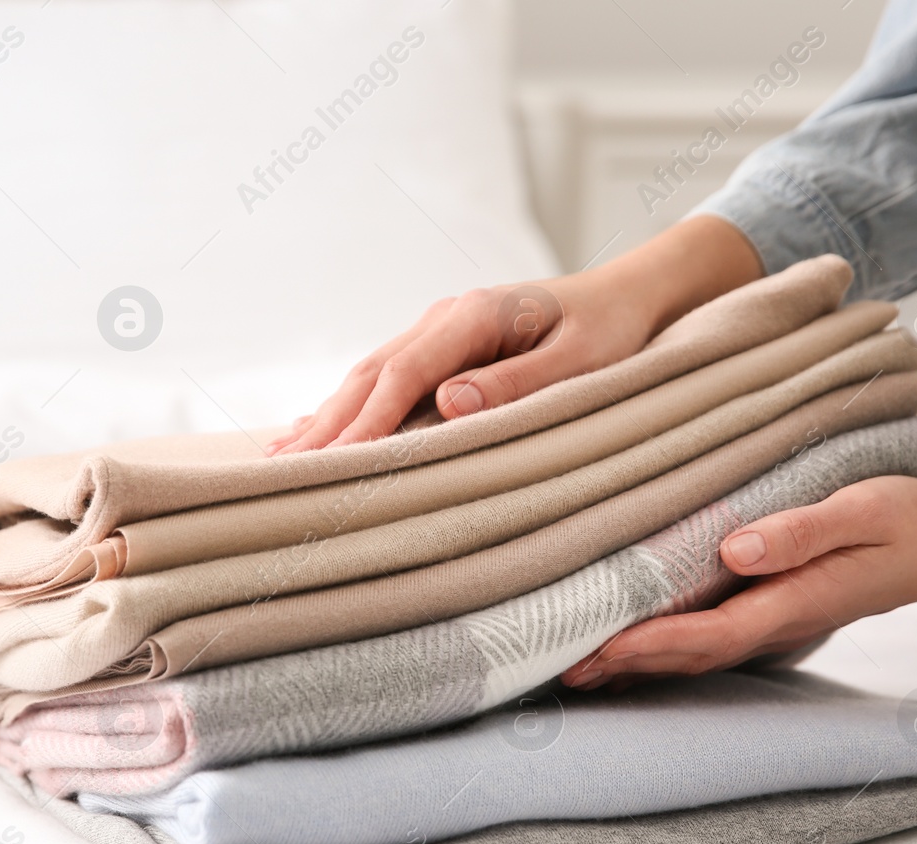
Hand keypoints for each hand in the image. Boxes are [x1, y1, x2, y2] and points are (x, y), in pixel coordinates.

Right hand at [266, 215, 762, 453]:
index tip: (331, 463)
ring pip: (369, 377)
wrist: (632, 294)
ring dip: (328, 418)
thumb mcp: (583, 361)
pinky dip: (349, 409)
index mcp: (475, 314)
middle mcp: (446, 317)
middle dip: (327, 426)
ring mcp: (440, 330)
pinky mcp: (444, 348)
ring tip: (284, 461)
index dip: (364, 421)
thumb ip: (517, 382)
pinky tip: (317, 431)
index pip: (402, 374)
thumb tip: (448, 402)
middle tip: (283, 476)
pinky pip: (385, 381)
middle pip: (370, 374)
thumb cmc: (615, 331)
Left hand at [561, 435, 916, 689]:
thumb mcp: (861, 509)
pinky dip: (663, 653)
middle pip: (690, 656)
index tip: (598, 649)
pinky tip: (627, 652)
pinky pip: (707, 641)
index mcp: (794, 600)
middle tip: (559, 668)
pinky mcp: (770, 614)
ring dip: (638, 666)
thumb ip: (801, 530)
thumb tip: (736, 549)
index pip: (709, 634)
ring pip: (695, 656)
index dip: (653, 645)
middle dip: (627, 666)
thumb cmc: (904, 519)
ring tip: (574, 670)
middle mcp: (778, 623)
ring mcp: (774, 624)